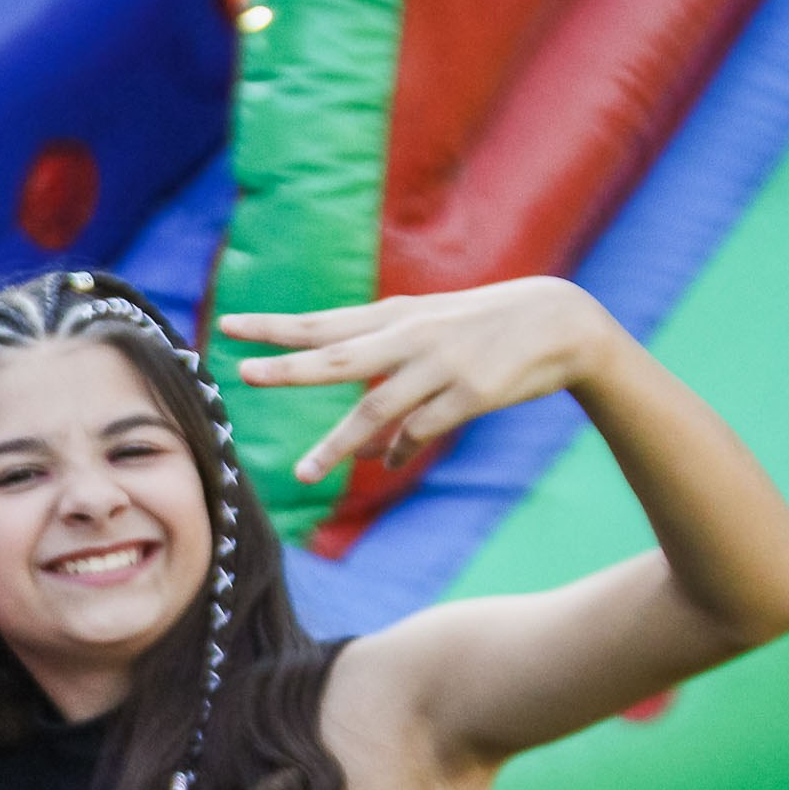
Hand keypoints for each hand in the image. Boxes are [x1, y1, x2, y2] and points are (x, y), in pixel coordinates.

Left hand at [218, 277, 620, 481]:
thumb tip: (369, 430)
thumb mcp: (429, 328)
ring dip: (339, 444)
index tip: (227, 326)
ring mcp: (440, 365)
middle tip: (243, 374)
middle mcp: (411, 336)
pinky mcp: (471, 393)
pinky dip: (401, 448)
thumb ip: (386, 364)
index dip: (276, 326)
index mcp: (395, 315)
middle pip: (339, 355)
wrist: (560, 322)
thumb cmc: (483, 327)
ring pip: (377, 408)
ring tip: (303, 473)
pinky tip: (389, 461)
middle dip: (290, 366)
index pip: (323, 322)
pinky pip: (423, 430)